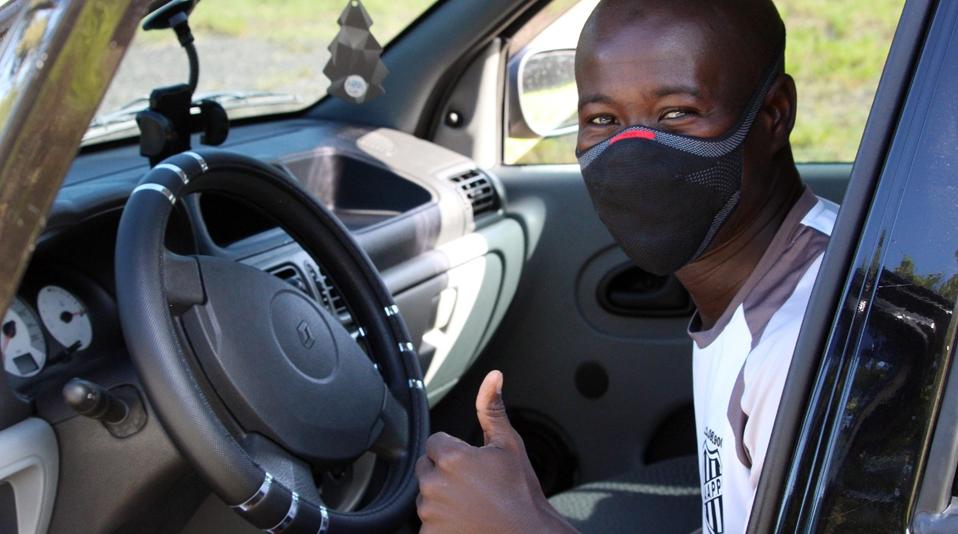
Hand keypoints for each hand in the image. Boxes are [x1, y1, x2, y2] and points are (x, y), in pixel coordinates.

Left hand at [415, 370, 575, 533]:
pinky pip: (426, 522)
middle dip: (444, 472)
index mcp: (452, 457)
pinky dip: (441, 522)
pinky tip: (465, 521)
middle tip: (474, 485)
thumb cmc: (521, 493)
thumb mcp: (509, 446)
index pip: (435, 442)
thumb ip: (492, 409)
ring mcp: (429, 513)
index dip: (455, 451)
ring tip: (472, 504)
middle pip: (426, 468)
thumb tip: (493, 377)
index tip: (473, 465)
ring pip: (425, 495)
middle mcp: (435, 484)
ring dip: (441, 497)